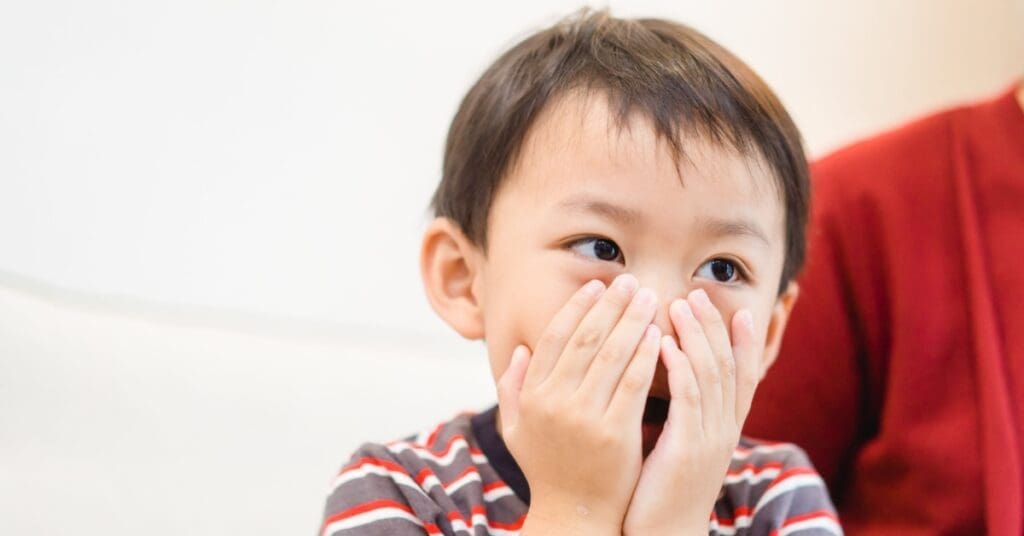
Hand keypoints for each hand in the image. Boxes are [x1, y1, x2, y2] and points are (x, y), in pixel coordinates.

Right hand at [496, 274, 661, 535]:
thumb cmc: (548, 471)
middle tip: (630, 282)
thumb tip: (520, 350)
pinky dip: (646, 356)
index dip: (576, 307)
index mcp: (531, 396)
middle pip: (585, 339)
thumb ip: (512, 389)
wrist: (574, 516)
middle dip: (610, 305)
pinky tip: (658, 336)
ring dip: (632, 321)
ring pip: (611, 356)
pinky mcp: (615, 433)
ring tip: (649, 298)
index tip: (596, 286)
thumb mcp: (517, 431)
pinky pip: (633, 384)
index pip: (554, 338)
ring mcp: (583, 418)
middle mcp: (553, 402)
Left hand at [622, 288, 759, 534]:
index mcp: (725, 431)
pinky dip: (679, 367)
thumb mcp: (682, 449)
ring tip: (681, 304)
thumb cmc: (663, 492)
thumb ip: (686, 417)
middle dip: (715, 327)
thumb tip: (676, 381)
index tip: (740, 309)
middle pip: (727, 366)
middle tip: (699, 292)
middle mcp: (724, 431)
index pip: (743, 377)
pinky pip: (687, 399)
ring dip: (696, 336)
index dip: (745, 342)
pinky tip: (663, 343)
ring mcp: (708, 440)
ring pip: (709, 375)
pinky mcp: (686, 450)